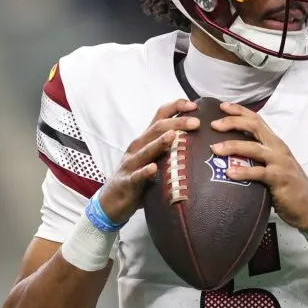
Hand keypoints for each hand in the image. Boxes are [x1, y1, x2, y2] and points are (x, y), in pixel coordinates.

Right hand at [97, 99, 199, 223]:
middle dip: (176, 123)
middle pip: (157, 129)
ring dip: (160, 142)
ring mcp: (131, 164)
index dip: (176, 107)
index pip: (160, 116)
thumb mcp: (153, 158)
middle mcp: (137, 147)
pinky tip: (153, 168)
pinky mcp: (127, 182)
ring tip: (173, 136)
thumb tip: (196, 139)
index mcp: (145, 140)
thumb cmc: (138, 178)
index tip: (193, 105)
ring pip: (146, 150)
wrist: (112, 201)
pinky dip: (145, 172)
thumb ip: (168, 148)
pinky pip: (137, 176)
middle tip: (196, 122)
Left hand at [210, 102, 307, 231]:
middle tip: (213, 124)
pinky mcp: (280, 178)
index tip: (222, 106)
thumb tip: (231, 154)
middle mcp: (277, 148)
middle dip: (233, 122)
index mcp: (275, 142)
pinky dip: (243, 172)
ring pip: (253, 148)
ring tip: (215, 149)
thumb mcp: (273, 165)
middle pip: (254, 126)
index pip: (257, 119)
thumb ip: (257, 157)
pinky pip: (258, 173)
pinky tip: (229, 173)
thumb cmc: (287, 186)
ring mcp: (280, 162)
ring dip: (232, 146)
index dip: (240, 111)